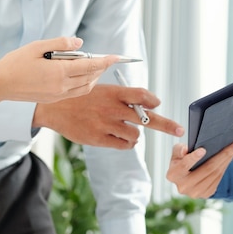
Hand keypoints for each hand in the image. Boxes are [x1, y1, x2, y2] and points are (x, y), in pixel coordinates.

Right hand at [0, 37, 118, 103]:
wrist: (0, 85)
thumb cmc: (15, 63)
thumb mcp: (37, 47)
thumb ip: (60, 44)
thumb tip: (80, 43)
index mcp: (59, 72)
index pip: (90, 65)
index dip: (105, 61)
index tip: (117, 56)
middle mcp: (62, 86)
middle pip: (91, 77)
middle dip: (101, 68)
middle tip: (106, 58)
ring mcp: (58, 94)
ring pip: (86, 87)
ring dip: (94, 77)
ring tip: (95, 66)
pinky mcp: (54, 98)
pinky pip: (77, 92)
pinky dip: (85, 84)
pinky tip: (82, 75)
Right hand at [34, 84, 183, 148]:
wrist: (53, 108)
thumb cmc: (80, 97)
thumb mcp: (99, 88)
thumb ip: (121, 97)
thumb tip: (147, 105)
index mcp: (113, 92)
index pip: (141, 95)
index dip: (152, 100)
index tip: (157, 104)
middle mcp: (113, 108)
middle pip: (147, 118)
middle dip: (166, 125)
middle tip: (179, 130)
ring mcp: (106, 125)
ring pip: (135, 135)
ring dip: (134, 134)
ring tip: (122, 129)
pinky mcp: (100, 139)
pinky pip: (124, 145)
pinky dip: (125, 143)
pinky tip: (117, 137)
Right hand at [166, 141, 232, 197]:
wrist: (186, 177)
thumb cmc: (181, 160)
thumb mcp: (177, 153)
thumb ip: (179, 150)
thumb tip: (186, 150)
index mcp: (173, 175)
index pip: (184, 165)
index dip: (194, 158)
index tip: (203, 150)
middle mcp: (183, 187)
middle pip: (207, 169)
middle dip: (222, 155)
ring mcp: (195, 192)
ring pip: (215, 173)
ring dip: (228, 159)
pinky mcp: (206, 194)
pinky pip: (219, 178)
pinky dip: (225, 166)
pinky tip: (231, 157)